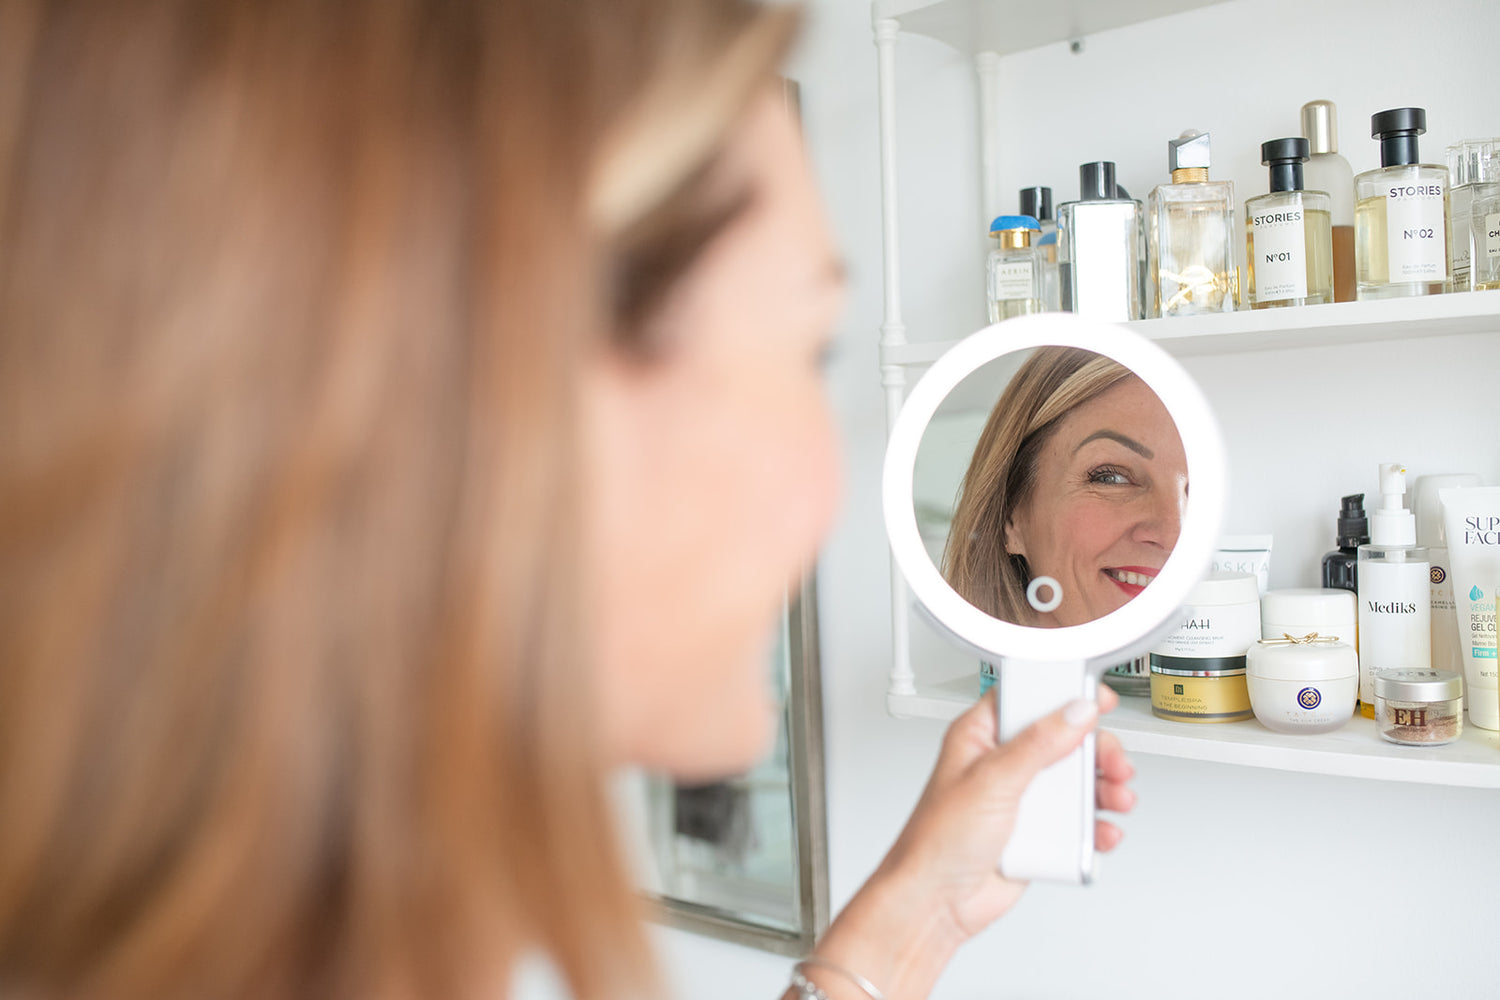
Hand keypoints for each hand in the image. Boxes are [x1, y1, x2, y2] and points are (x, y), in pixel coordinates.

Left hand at [880, 685, 1133, 941]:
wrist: (936, 902)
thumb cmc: (937, 840)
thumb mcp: (992, 780)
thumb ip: (1037, 744)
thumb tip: (1074, 712)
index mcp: (982, 736)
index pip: (1028, 698)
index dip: (1063, 693)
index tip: (1095, 696)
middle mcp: (1004, 762)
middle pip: (1065, 738)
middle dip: (1096, 749)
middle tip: (1113, 762)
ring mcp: (1023, 797)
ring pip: (1077, 780)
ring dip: (1103, 788)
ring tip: (1116, 798)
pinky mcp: (1038, 832)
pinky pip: (1078, 821)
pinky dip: (1095, 825)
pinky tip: (1101, 831)